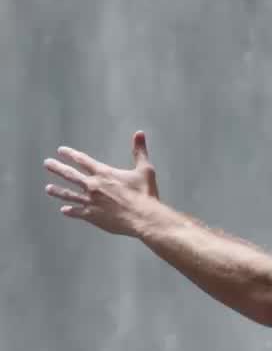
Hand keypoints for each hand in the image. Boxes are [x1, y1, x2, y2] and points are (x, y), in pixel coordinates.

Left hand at [43, 131, 160, 236]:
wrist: (143, 217)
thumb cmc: (145, 194)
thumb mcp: (145, 170)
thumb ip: (139, 151)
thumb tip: (140, 133)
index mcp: (104, 173)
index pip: (83, 160)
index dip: (71, 154)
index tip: (61, 151)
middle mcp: (93, 186)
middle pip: (70, 175)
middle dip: (57, 168)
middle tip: (47, 163)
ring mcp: (91, 201)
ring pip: (69, 194)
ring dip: (58, 191)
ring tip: (48, 188)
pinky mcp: (92, 216)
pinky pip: (77, 212)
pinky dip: (70, 211)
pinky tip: (64, 210)